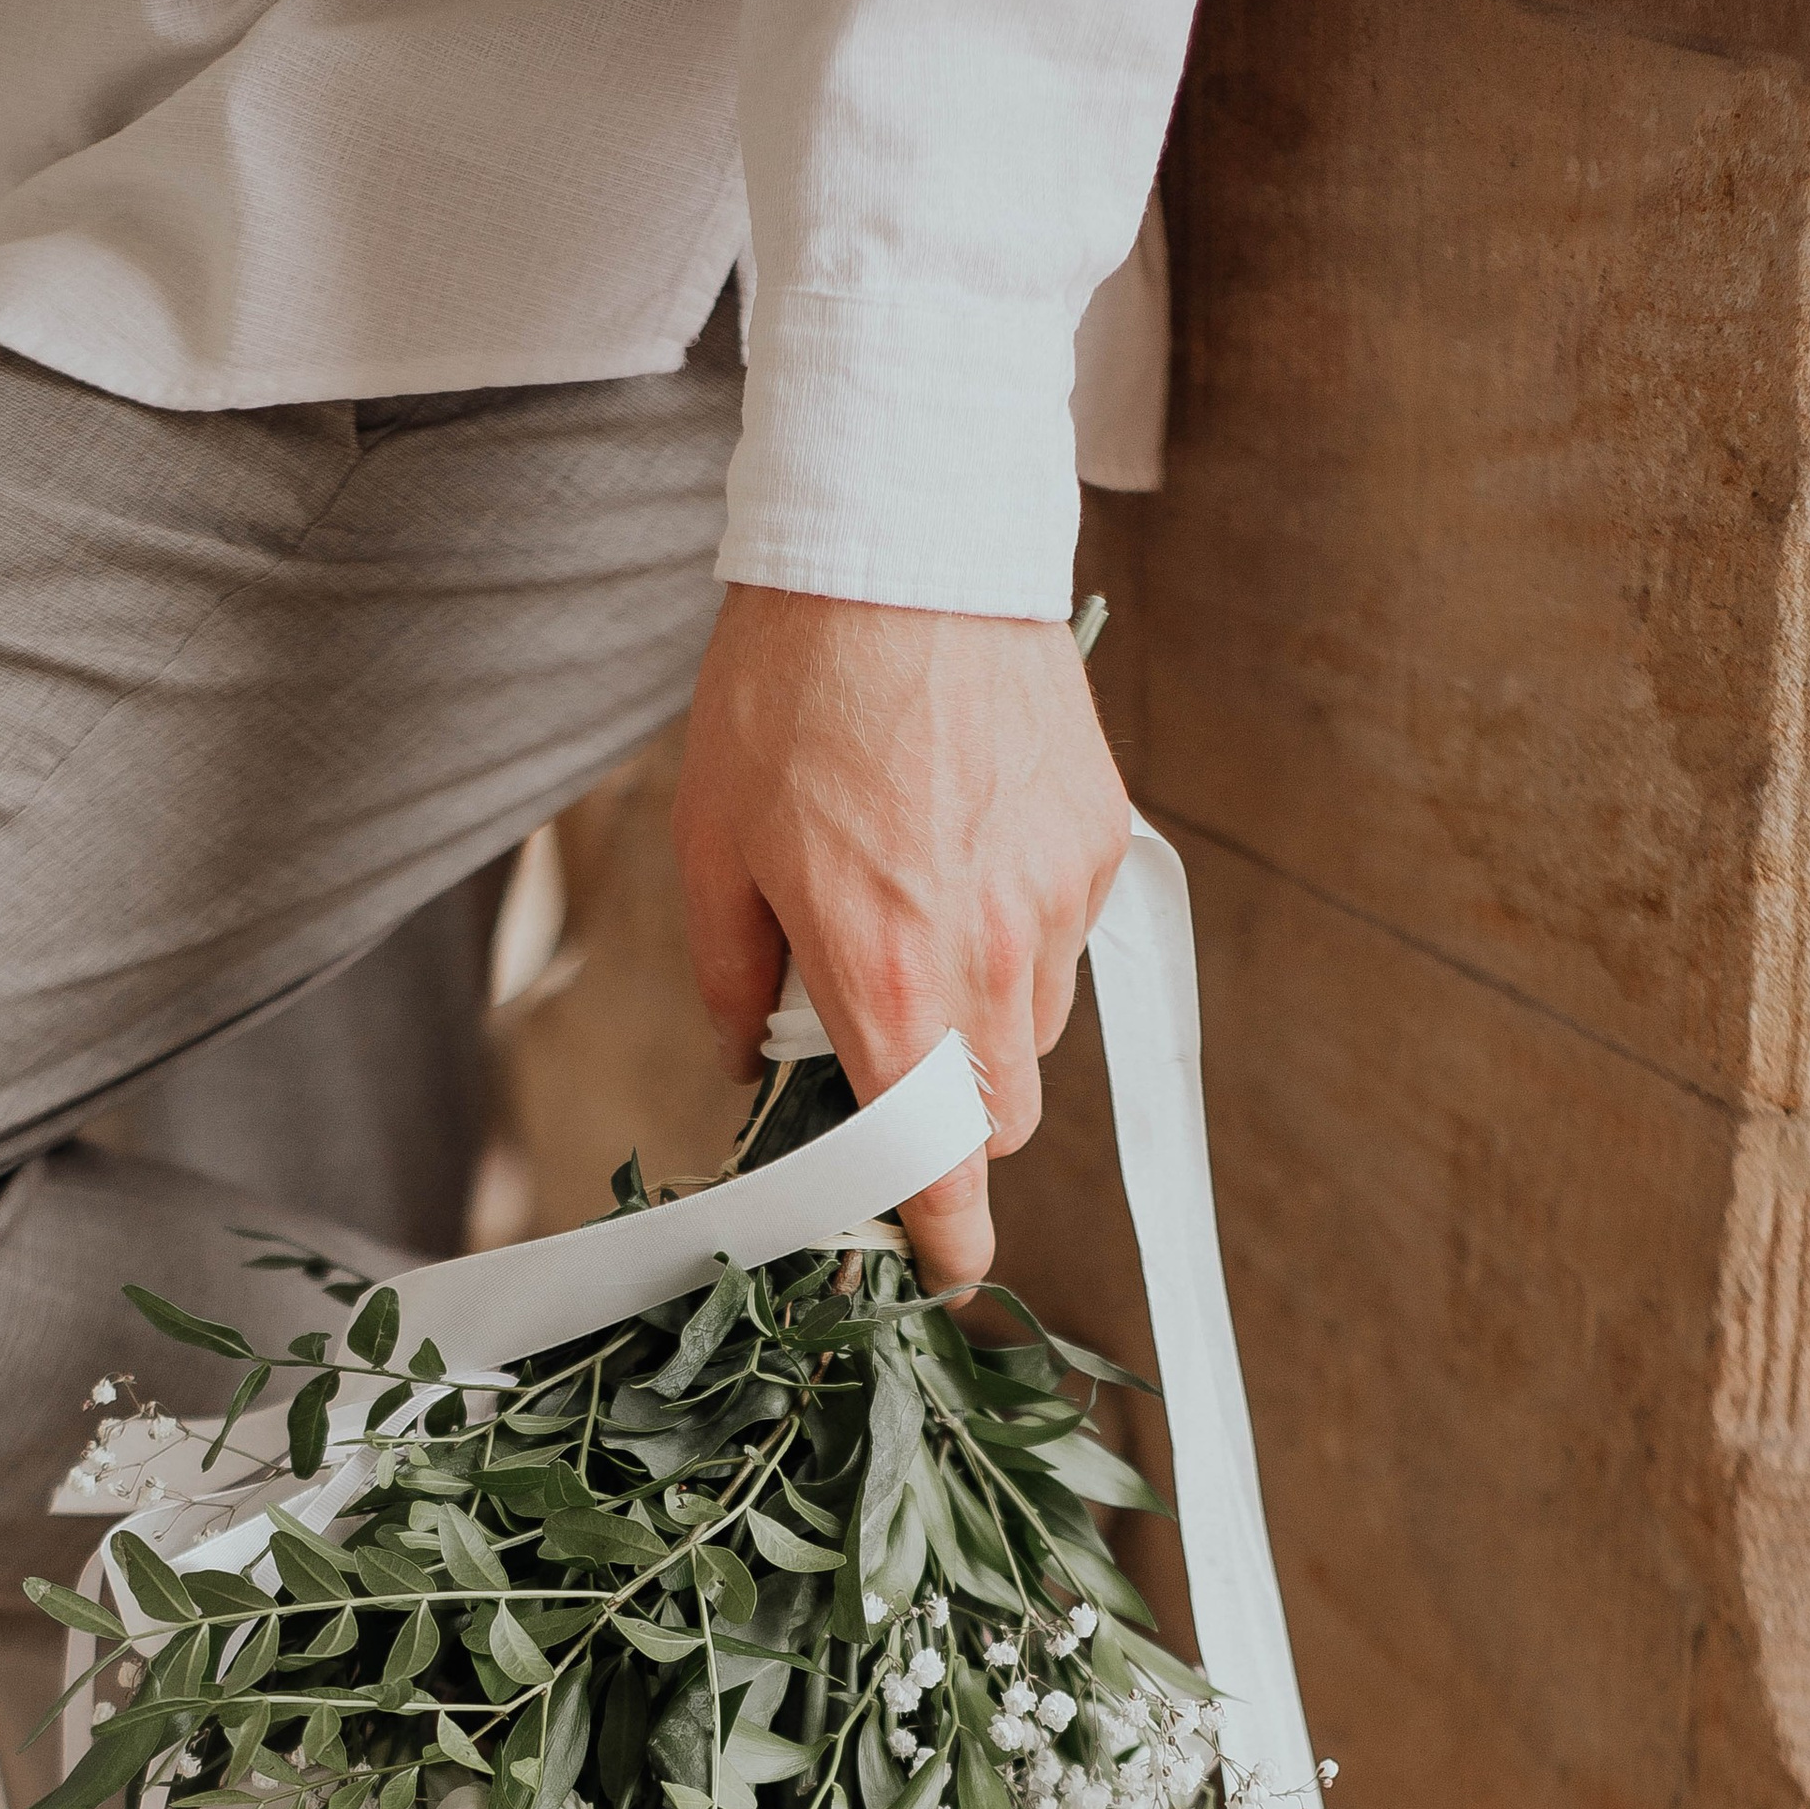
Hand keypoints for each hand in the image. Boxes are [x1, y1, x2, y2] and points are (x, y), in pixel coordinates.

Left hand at [671, 587, 1131, 1296]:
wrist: (900, 541)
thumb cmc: (789, 689)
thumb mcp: (713, 843)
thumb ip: (734, 978)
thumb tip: (752, 1056)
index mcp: (889, 979)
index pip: (942, 1161)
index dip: (945, 1233)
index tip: (943, 1266)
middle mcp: (991, 957)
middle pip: (1001, 1118)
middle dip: (949, 1120)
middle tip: (886, 1058)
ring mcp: (1056, 899)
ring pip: (1035, 1030)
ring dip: (982, 1022)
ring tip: (917, 918)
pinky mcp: (1096, 841)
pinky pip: (1063, 938)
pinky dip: (1017, 932)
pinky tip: (961, 849)